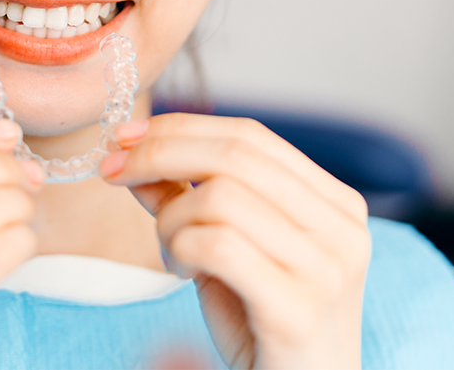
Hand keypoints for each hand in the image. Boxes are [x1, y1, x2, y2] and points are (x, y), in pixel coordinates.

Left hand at [100, 113, 369, 369]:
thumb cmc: (263, 327)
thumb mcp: (225, 249)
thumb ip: (188, 198)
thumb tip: (133, 150)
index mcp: (335, 203)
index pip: (250, 136)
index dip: (182, 127)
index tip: (125, 135)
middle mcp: (342, 228)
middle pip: (234, 155)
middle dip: (159, 154)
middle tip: (112, 171)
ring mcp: (326, 268)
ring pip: (219, 197)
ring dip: (171, 218)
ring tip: (171, 252)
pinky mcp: (299, 309)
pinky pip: (216, 245)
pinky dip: (180, 249)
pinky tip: (183, 272)